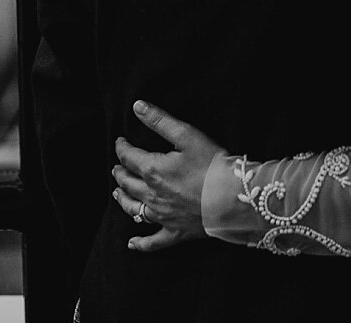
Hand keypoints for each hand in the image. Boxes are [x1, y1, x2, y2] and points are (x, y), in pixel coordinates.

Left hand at [111, 100, 225, 253]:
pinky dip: (141, 243)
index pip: (129, 157)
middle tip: (117, 166)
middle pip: (127, 183)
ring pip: (134, 209)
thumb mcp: (186, 135)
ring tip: (117, 193)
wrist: (233, 198)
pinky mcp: (175, 232)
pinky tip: (132, 243)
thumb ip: (160, 120)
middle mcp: (152, 195)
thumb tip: (138, 107)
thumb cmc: (212, 165)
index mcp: (153, 170)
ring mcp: (162, 216)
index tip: (120, 142)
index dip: (122, 148)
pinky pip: (153, 242)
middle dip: (120, 173)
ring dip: (123, 200)